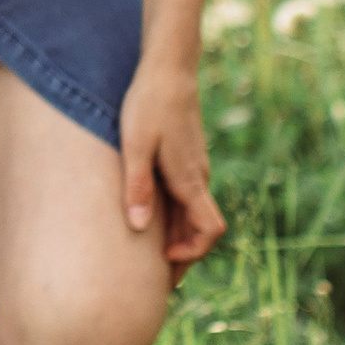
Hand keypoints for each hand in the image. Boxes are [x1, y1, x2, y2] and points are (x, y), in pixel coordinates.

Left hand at [117, 64, 225, 273]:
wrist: (168, 68)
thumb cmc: (148, 103)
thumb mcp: (135, 145)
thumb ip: (137, 186)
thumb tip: (140, 228)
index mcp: (189, 178)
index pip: (210, 230)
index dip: (192, 253)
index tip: (164, 261)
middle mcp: (198, 176)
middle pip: (201, 229)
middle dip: (183, 254)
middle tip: (155, 277)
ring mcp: (194, 167)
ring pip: (194, 213)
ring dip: (179, 236)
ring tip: (150, 255)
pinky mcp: (186, 158)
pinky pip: (187, 197)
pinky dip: (176, 216)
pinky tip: (151, 218)